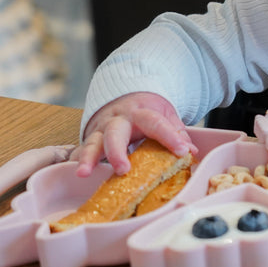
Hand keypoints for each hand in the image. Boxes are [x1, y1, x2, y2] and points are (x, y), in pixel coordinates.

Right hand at [72, 92, 196, 176]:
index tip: (182, 151)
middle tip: (123, 169)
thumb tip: (191, 152)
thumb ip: (177, 132)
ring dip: (88, 158)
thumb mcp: (165, 115)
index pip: (156, 123)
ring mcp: (101, 129)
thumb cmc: (147, 110)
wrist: (124, 94)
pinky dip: (78, 160)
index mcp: (141, 112)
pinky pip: (81, 150)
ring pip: (92, 142)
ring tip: (84, 172)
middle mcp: (119, 120)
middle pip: (115, 132)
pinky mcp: (91, 139)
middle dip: (117, 151)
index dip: (169, 137)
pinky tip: (76, 172)